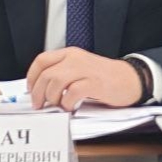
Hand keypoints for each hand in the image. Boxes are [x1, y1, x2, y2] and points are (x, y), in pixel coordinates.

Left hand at [26, 48, 142, 110]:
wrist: (131, 79)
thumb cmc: (105, 77)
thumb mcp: (81, 68)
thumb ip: (62, 73)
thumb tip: (41, 89)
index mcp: (71, 54)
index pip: (42, 61)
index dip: (32, 77)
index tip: (30, 90)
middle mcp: (76, 59)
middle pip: (46, 74)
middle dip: (38, 93)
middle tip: (40, 105)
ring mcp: (85, 70)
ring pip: (56, 81)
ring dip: (52, 98)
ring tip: (58, 105)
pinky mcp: (95, 83)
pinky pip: (72, 93)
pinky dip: (67, 103)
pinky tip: (70, 107)